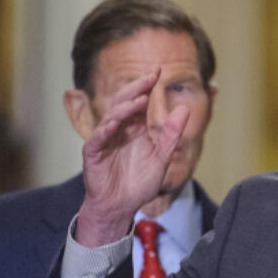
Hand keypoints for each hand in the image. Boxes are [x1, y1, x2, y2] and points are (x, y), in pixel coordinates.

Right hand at [76, 70, 188, 246]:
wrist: (121, 207)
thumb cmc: (139, 183)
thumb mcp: (162, 158)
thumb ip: (171, 135)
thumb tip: (184, 109)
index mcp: (135, 128)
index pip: (140, 101)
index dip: (147, 85)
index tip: (157, 70)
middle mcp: (119, 129)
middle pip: (125, 102)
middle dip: (137, 88)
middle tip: (150, 76)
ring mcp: (104, 140)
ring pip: (111, 117)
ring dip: (125, 108)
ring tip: (140, 99)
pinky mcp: (93, 154)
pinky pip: (97, 139)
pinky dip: (104, 131)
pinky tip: (114, 125)